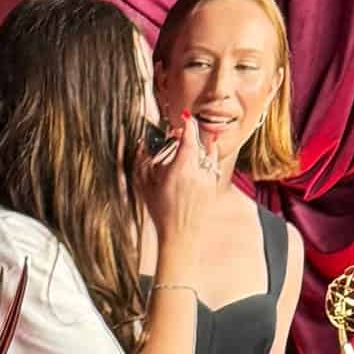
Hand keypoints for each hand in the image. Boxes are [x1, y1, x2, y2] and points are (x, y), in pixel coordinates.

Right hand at [138, 112, 225, 243]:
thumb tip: (139, 144)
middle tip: (180, 133)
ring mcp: (209, 179)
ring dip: (201, 146)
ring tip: (189, 145)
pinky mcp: (214, 186)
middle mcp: (198, 172)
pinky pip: (213, 165)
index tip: (184, 117)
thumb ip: (141, 163)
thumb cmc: (161, 213)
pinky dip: (208, 157)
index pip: (189, 138)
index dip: (188, 124)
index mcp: (181, 169)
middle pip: (200, 143)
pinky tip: (201, 157)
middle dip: (191, 135)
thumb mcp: (145, 187)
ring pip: (209, 154)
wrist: (181, 236)